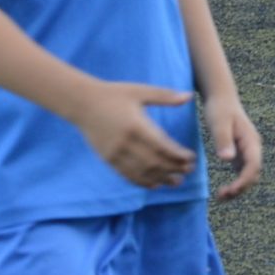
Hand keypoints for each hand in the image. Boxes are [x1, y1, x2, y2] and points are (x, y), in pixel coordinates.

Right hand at [71, 80, 197, 188]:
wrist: (82, 102)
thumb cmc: (113, 94)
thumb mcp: (140, 91)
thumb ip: (165, 96)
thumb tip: (189, 97)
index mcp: (136, 125)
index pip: (163, 147)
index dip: (179, 156)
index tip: (192, 158)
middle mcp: (126, 143)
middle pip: (155, 162)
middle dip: (174, 168)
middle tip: (189, 170)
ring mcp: (115, 153)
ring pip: (143, 172)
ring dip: (162, 179)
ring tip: (177, 181)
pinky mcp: (108, 159)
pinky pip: (128, 175)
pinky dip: (143, 182)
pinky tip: (155, 184)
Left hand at [201, 90, 262, 200]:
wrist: (221, 97)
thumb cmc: (219, 108)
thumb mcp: (218, 123)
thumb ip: (223, 140)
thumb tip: (228, 159)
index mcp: (251, 141)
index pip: (253, 166)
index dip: (244, 180)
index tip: (231, 190)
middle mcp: (253, 148)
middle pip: (253, 174)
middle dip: (241, 188)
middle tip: (222, 196)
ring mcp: (248, 151)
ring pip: (248, 176)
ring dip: (239, 188)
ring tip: (221, 196)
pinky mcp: (241, 153)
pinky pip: (242, 172)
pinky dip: (236, 183)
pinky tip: (223, 190)